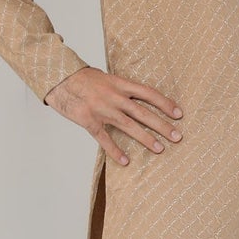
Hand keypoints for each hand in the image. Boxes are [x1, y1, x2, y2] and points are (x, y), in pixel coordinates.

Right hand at [45, 67, 181, 165]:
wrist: (58, 78)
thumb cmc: (82, 77)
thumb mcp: (106, 77)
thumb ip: (121, 88)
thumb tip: (137, 98)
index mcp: (120, 84)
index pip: (148, 93)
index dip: (165, 103)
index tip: (179, 113)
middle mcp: (114, 97)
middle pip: (144, 112)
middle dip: (162, 125)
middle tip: (177, 136)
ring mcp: (102, 110)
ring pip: (129, 126)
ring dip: (146, 138)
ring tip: (160, 149)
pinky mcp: (89, 121)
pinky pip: (105, 139)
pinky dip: (115, 151)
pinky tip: (125, 161)